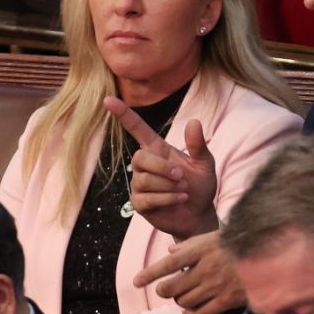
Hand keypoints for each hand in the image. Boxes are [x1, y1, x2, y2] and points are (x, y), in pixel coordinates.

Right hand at [104, 96, 218, 238]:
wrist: (199, 214)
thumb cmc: (200, 186)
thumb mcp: (204, 164)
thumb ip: (198, 145)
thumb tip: (194, 121)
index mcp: (158, 150)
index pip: (137, 129)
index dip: (124, 114)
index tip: (109, 99)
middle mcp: (145, 165)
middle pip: (139, 157)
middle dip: (161, 168)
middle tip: (181, 177)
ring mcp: (140, 185)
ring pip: (144, 180)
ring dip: (168, 186)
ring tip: (184, 190)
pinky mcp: (140, 204)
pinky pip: (146, 198)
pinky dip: (167, 198)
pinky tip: (180, 199)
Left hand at [133, 230, 245, 313]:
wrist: (268, 257)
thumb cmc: (238, 244)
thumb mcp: (213, 237)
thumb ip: (190, 244)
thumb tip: (171, 251)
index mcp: (201, 250)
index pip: (168, 264)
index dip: (149, 273)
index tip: (136, 281)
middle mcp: (206, 269)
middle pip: (171, 287)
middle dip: (164, 290)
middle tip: (165, 288)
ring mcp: (216, 286)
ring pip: (184, 301)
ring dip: (179, 300)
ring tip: (184, 294)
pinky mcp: (226, 300)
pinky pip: (200, 313)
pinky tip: (189, 311)